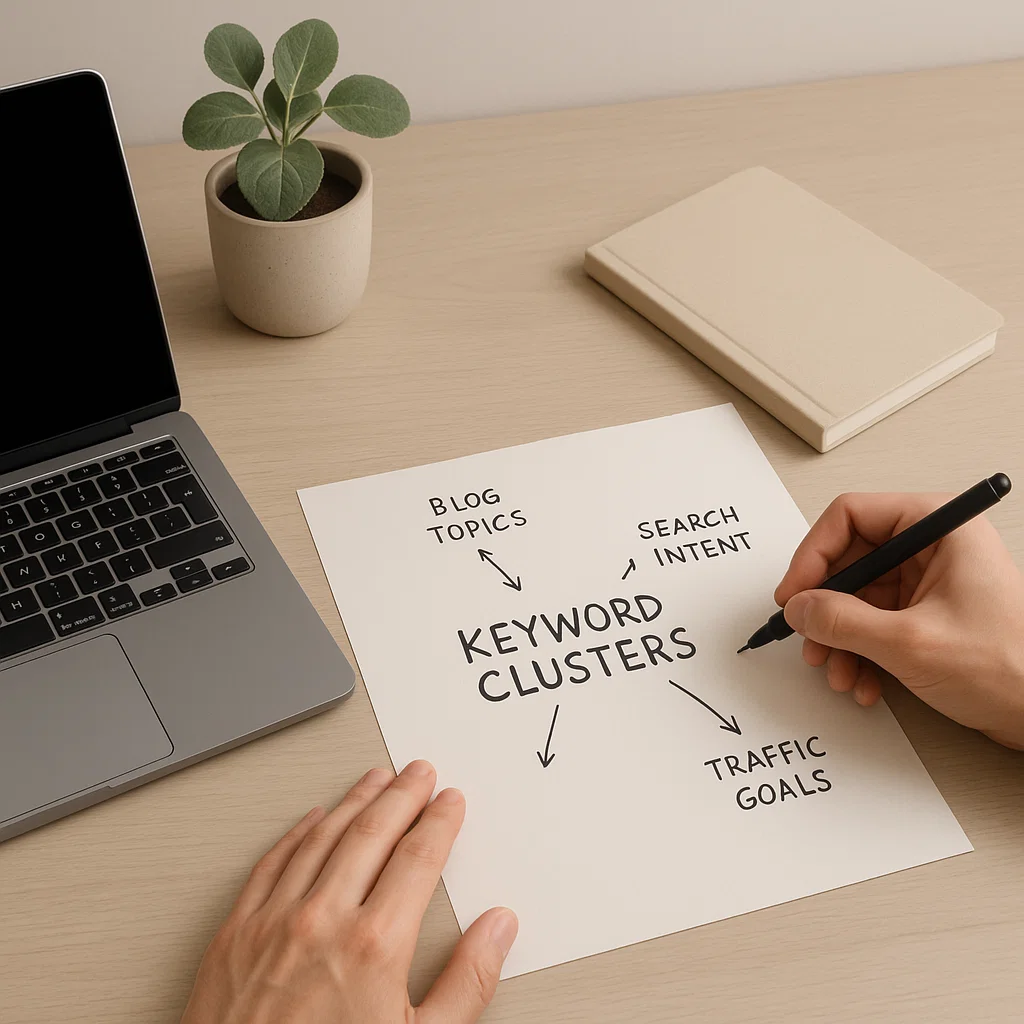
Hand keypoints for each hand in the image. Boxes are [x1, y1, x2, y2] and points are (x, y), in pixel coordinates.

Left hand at [181, 761, 517, 1023]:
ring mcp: (273, 922)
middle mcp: (322, 920)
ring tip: (375, 780)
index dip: (440, 822)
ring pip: (321, 836)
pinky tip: (313, 819)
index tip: (451, 803)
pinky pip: (271, 862)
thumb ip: (466, 983)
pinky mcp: (235, 933)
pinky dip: (298, 832)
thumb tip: (498, 929)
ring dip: (354, 800)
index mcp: (374, 945)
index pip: (419, 857)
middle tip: (419, 772)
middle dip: (402, 795)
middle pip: (372, 832)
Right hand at [775, 492, 1023, 749]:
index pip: (851, 515)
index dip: (813, 553)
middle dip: (825, 607)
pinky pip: (872, 624)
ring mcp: (929, 582)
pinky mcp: (926, 615)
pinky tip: (864, 682)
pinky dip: (859, 653)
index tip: (795, 592)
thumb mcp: (910, 643)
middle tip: (808, 636)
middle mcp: (933, 548)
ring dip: (838, 639)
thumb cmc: (1013, 667)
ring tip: (838, 670)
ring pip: (856, 598)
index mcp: (940, 528)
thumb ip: (843, 621)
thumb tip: (799, 609)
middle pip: (849, 559)